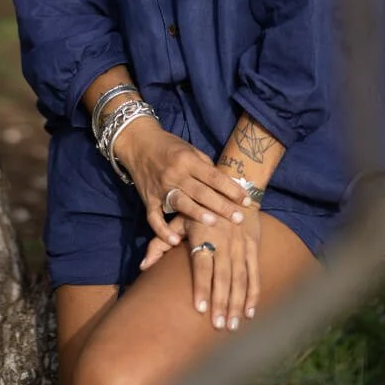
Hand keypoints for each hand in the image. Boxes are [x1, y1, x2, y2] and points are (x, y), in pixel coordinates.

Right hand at [115, 118, 251, 245]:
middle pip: (201, 192)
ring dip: (197, 214)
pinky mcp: (148, 199)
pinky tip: (175, 242)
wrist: (138, 142)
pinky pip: (154, 218)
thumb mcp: (189, 149)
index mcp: (187, 160)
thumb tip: (224, 185)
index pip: (213, 176)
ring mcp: (160, 187)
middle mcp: (175, 174)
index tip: (246, 200)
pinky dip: (162, 231)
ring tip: (213, 223)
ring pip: (180, 203)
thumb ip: (205, 167)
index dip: (231, 188)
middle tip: (239, 218)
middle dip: (221, 205)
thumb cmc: (169, 146)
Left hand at [140, 209, 261, 330]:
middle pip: (222, 276)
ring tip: (232, 326)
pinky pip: (254, 272)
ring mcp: (240, 244)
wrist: (230, 185)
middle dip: (221, 302)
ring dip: (237, 303)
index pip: (202, 265)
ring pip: (240, 277)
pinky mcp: (252, 245)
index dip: (202, 286)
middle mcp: (223, 241)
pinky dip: (253, 293)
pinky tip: (250, 312)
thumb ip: (160, 242)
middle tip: (218, 326)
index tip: (200, 308)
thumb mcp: (178, 219)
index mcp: (203, 234)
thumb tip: (143, 266)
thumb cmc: (198, 206)